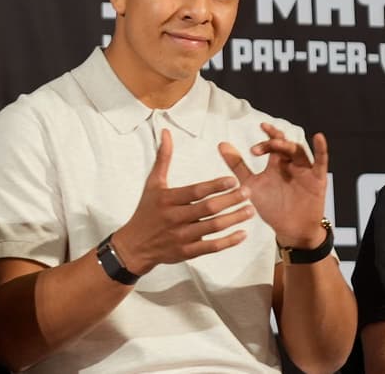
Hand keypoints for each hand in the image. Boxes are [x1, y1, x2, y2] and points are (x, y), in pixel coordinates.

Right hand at [112, 129, 254, 275]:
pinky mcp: (186, 252)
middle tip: (248, 192)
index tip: (233, 180)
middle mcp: (174, 218)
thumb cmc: (146, 210)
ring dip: (234, 219)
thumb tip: (167, 133)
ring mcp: (181, 237)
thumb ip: (163, 158)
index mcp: (167, 199)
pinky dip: (228, 241)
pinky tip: (242, 233)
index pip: (195, 192)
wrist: (134, 245)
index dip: (214, 186)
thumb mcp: (152, 183)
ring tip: (250, 210)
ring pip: (212, 228)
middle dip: (230, 201)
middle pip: (207, 209)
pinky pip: (211, 247)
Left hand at [218, 124, 327, 249]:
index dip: (264, 140)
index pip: (271, 145)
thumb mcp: (251, 185)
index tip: (251, 148)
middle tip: (258, 149)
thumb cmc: (272, 207)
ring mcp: (305, 171)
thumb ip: (237, 165)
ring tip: (276, 143)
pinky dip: (321, 149)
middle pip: (284, 145)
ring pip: (298, 151)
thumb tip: (221, 144)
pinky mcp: (317, 180)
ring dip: (287, 145)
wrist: (289, 230)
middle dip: (272, 142)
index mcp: (276, 164)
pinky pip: (321, 162)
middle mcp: (290, 164)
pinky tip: (319, 137)